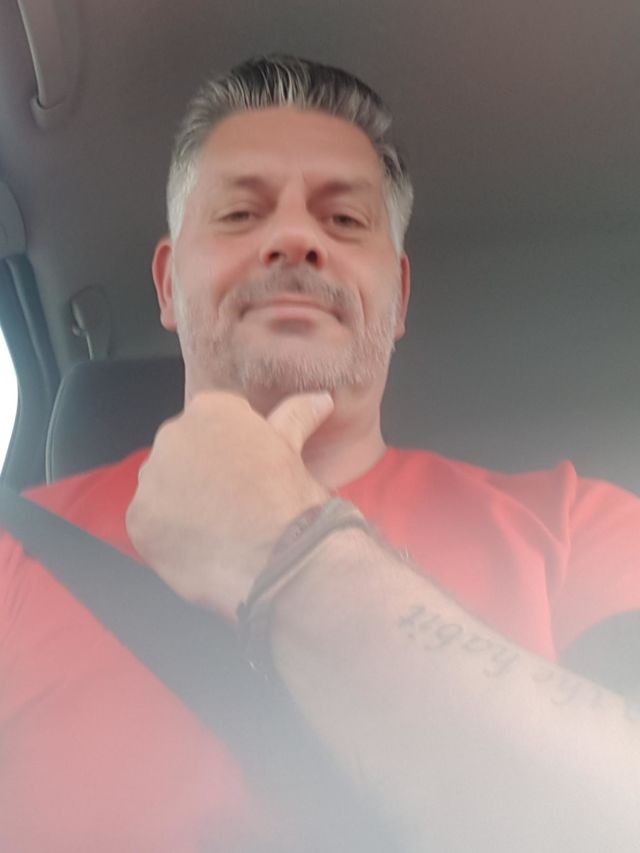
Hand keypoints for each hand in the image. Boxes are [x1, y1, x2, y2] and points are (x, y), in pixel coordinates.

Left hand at [126, 391, 332, 619]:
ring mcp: (151, 477)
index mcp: (211, 408)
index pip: (213, 423)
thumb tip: (321, 398)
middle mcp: (173, 434)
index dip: (233, 451)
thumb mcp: (294, 450)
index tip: (248, 473)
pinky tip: (200, 546)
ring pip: (163, 487)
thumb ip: (296, 415)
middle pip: (182, 452)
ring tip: (218, 528)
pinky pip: (149, 523)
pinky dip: (169, 535)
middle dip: (202, 474)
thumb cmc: (292, 501)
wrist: (280, 557)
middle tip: (233, 502)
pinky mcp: (138, 519)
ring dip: (182, 503)